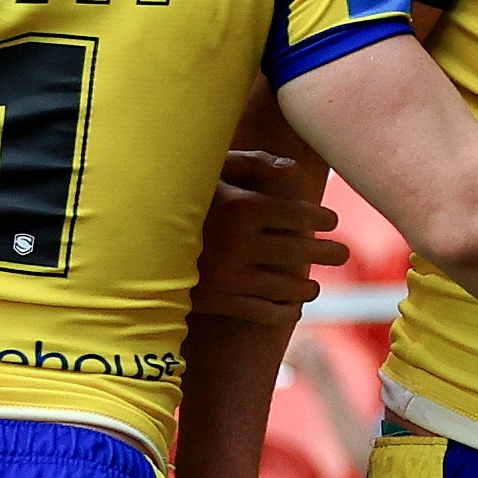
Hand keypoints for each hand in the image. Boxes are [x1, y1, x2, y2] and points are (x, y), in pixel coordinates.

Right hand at [192, 148, 345, 329]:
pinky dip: (284, 312)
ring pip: (287, 286)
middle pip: (301, 251)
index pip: (298, 215)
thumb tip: (292, 172)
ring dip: (307, 287)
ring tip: (314, 286)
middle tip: (342, 254)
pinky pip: (265, 312)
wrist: (134, 243)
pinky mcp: (220, 302)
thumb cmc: (179, 199)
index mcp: (242, 207)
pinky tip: (292, 308)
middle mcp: (241, 243)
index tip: (331, 221)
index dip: (321, 218)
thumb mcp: (211, 172)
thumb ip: (253, 165)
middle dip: (328, 252)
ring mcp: (232, 276)